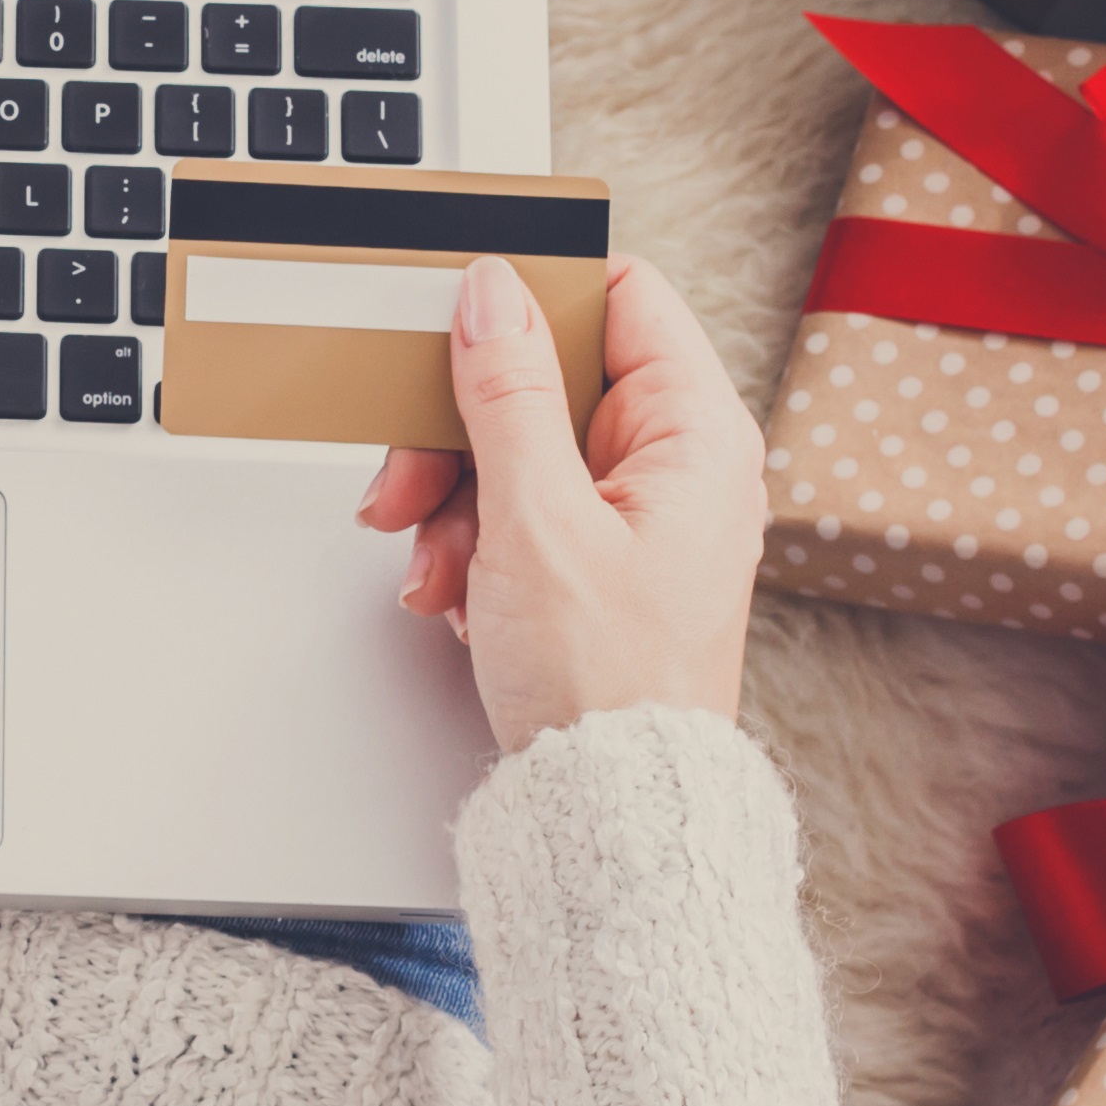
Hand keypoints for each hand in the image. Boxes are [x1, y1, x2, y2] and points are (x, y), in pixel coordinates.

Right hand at [354, 253, 762, 753]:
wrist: (609, 813)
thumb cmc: (609, 687)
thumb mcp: (537, 519)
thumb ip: (508, 392)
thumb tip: (494, 292)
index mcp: (696, 434)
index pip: (622, 297)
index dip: (535, 299)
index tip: (458, 324)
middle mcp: (678, 464)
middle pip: (548, 379)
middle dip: (462, 431)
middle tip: (410, 480)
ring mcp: (638, 514)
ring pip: (519, 447)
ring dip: (454, 499)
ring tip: (434, 564)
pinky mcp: (599, 561)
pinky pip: (519, 509)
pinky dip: (472, 541)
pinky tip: (455, 591)